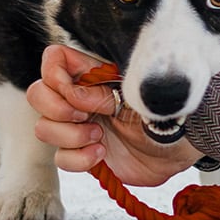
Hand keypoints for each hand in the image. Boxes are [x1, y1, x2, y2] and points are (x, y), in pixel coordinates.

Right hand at [27, 45, 201, 186]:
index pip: (54, 60)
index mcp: (93, 76)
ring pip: (44, 127)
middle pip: (38, 93)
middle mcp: (81, 100)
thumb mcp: (139, 95)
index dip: (55, 73)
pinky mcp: (83, 155)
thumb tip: (74, 95)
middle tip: (84, 115)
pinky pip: (61, 158)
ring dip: (70, 134)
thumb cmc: (166, 112)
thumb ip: (104, 91)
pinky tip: (100, 155)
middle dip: (56, 106)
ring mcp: (80, 128)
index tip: (74, 88)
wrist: (181, 147)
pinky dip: (78, 158)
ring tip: (99, 137)